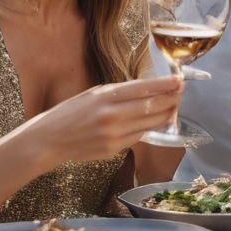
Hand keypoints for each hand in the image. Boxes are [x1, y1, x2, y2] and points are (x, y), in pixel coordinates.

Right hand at [10, 75, 183, 165]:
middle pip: (152, 107)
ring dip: (165, 115)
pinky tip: (152, 122)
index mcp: (105, 96)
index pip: (143, 89)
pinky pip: (139, 136)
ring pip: (150, 124)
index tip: (180, 81)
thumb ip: (119, 93)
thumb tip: (148, 90)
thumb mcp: (93, 94)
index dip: (165, 85)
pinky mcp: (114, 149)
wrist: (49, 140)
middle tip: (180, 94)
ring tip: (172, 107)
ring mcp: (114, 134)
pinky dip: (148, 128)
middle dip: (171, 100)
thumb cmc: (70, 113)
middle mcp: (112, 115)